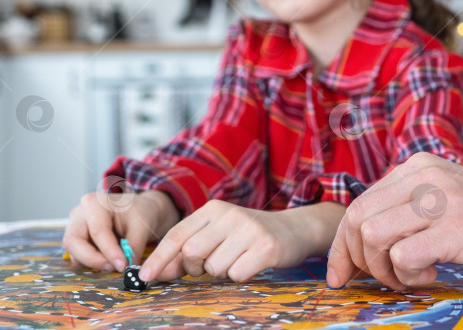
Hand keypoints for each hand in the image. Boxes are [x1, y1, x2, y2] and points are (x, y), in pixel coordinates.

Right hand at [62, 189, 179, 271]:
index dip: (109, 251)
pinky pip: (78, 256)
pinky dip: (92, 262)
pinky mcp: (77, 239)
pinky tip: (109, 260)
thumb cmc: (140, 213)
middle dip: (93, 259)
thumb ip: (134, 246)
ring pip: (73, 251)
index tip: (122, 266)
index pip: (98, 231)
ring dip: (93, 262)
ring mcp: (75, 226)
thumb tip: (129, 268)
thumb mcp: (142, 226)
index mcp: (96, 203)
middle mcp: (80, 213)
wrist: (139, 210)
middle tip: (114, 267)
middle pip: (74, 241)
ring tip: (115, 263)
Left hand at [138, 200, 344, 282]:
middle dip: (195, 268)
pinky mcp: (266, 247)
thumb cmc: (249, 236)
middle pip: (192, 253)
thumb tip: (158, 272)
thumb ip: (188, 250)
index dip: (159, 257)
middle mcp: (230, 215)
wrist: (294, 229)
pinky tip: (252, 263)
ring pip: (214, 267)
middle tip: (210, 265)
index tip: (145, 277)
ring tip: (237, 259)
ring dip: (222, 272)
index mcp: (214, 208)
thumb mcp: (218, 234)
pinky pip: (237, 274)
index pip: (177, 234)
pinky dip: (240, 276)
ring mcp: (250, 230)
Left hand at [326, 152, 462, 290]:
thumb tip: (362, 237)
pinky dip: (408, 276)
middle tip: (378, 280)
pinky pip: (402, 257)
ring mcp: (442, 200)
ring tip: (411, 276)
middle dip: (356, 259)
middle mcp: (427, 175)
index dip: (343, 243)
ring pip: (373, 236)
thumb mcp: (450, 196)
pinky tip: (431, 276)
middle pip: (358, 218)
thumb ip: (410, 206)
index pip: (360, 202)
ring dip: (383, 269)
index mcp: (421, 166)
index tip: (340, 271)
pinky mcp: (457, 228)